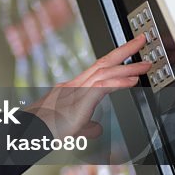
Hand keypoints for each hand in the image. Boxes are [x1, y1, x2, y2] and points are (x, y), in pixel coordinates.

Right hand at [22, 34, 151, 139]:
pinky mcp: (78, 101)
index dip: (115, 58)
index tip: (130, 51)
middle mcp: (74, 85)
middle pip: (103, 62)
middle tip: (141, 41)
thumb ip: (88, 127)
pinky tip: (133, 81)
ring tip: (145, 65)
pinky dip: (118, 82)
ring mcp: (75, 91)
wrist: (29, 133)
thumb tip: (98, 128)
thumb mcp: (72, 129)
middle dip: (124, 50)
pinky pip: (101, 87)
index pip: (97, 68)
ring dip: (127, 67)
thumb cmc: (44, 131)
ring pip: (104, 72)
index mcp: (73, 89)